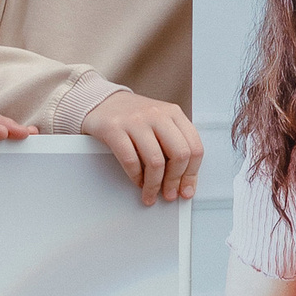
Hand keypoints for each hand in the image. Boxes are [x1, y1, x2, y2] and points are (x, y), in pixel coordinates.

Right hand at [81, 90, 202, 204]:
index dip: (192, 174)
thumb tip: (183, 180)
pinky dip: (136, 177)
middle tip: (169, 194)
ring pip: (156, 161)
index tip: (186, 189)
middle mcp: (157, 115)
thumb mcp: (160, 122)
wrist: (101, 101)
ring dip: (154, 185)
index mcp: (173, 113)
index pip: (194, 147)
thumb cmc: (133, 116)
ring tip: (150, 194)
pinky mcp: (114, 128)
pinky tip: (137, 181)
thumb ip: (174, 144)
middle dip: (174, 181)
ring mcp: (136, 121)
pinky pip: (130, 161)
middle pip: (179, 155)